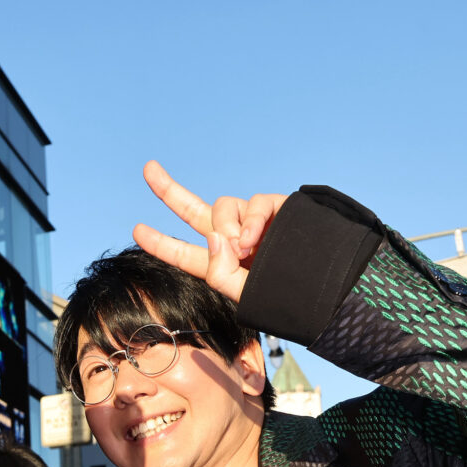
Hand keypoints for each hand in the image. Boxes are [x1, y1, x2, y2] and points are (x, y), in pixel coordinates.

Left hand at [132, 160, 286, 305]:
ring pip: (222, 207)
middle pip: (194, 212)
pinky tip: (253, 241)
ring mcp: (253, 222)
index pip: (183, 253)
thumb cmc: (284, 297)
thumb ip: (220, 273)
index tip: (137, 230)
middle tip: (148, 169)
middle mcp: (233, 239)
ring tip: (243, 249)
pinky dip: (251, 221)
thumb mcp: (245, 295)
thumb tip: (214, 237)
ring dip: (227, 227)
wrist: (328, 288)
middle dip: (170, 191)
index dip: (160, 242)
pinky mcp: (276, 208)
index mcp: (220, 263)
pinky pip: (254, 204)